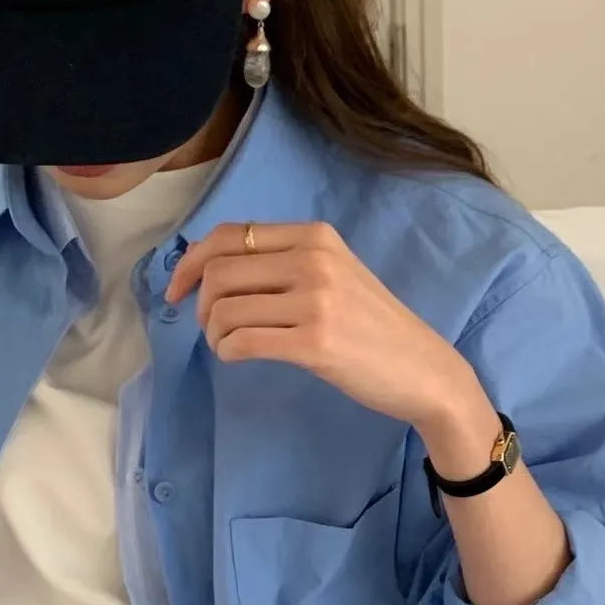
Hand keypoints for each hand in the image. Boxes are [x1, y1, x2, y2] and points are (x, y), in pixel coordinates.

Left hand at [165, 221, 487, 433]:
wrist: (424, 369)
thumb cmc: (375, 327)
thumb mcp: (336, 275)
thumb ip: (286, 263)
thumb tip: (212, 268)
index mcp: (316, 237)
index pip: (228, 235)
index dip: (190, 262)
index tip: (180, 290)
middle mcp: (314, 260)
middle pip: (219, 272)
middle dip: (199, 303)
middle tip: (210, 327)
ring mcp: (315, 301)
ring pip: (225, 309)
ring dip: (214, 333)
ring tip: (228, 346)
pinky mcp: (314, 343)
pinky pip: (242, 342)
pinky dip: (227, 352)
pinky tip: (236, 357)